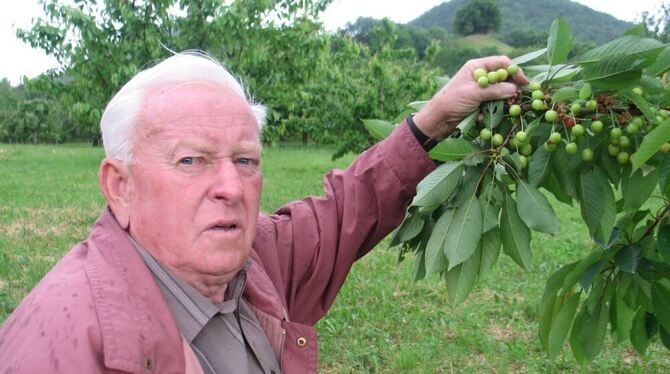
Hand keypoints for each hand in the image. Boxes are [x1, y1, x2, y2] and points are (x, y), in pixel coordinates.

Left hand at [414, 56, 528, 139]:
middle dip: (511, 87)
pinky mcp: (479, 102)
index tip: (524, 82)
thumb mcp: (474, 93)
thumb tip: (515, 89)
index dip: (514, 71)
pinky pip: (493, 103)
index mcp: (476, 66)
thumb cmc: (452, 101)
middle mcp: (480, 75)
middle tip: (519, 97)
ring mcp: (480, 89)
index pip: (501, 63)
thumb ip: (495, 90)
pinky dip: (493, 110)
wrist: (437, 119)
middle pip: (503, 77)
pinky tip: (485, 116)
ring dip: (503, 100)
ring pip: (500, 92)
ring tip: (505, 108)